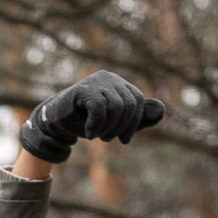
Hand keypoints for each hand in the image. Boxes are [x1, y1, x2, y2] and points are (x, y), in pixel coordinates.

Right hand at [17, 72, 165, 166]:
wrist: (54, 123)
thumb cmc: (85, 121)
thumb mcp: (116, 122)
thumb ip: (138, 118)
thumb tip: (163, 110)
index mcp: (118, 83)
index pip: (137, 102)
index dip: (133, 124)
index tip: (123, 139)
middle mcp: (108, 78)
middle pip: (128, 106)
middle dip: (120, 128)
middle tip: (107, 138)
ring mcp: (95, 82)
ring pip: (115, 109)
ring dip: (107, 129)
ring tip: (96, 135)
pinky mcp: (83, 90)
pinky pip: (99, 109)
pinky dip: (96, 127)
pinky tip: (89, 134)